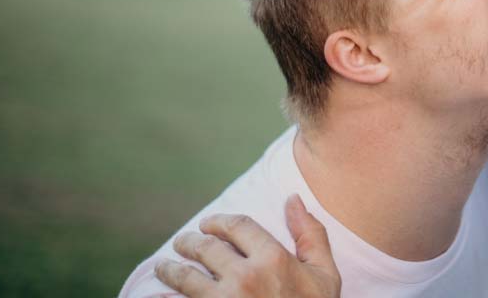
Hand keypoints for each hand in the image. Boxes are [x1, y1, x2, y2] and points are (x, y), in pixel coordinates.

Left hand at [155, 194, 341, 297]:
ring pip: (185, 277)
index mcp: (274, 259)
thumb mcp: (325, 275)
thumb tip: (293, 198)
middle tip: (183, 243)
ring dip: (170, 269)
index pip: (237, 225)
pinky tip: (162, 297)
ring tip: (164, 266)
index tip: (208, 224)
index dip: (218, 221)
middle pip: (206, 247)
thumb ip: (311, 234)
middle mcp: (246, 278)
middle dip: (190, 242)